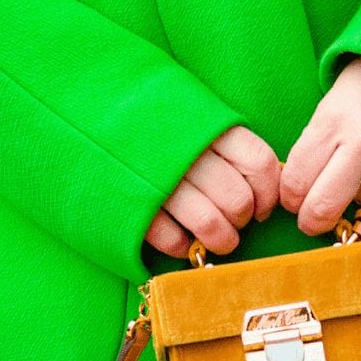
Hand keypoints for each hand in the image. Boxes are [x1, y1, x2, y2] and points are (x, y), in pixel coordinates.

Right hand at [145, 125, 281, 258]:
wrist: (89, 113)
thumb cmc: (157, 125)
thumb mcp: (196, 121)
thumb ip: (230, 147)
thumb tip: (271, 186)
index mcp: (209, 127)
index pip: (259, 164)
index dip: (267, 194)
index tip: (261, 209)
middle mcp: (189, 152)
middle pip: (238, 199)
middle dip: (241, 221)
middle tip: (233, 222)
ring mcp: (161, 179)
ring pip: (211, 223)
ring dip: (220, 240)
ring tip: (216, 241)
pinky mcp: (135, 206)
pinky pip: (172, 239)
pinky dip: (182, 247)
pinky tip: (182, 242)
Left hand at [280, 56, 360, 235]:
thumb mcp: (330, 107)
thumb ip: (315, 147)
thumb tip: (298, 191)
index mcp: (331, 121)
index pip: (296, 180)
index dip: (289, 199)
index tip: (292, 202)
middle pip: (323, 206)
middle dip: (311, 220)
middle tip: (309, 221)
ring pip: (360, 201)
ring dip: (355, 193)